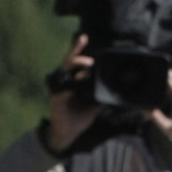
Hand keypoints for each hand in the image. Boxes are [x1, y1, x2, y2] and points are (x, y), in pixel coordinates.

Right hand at [47, 35, 100, 152]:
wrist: (67, 134)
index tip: (84, 38)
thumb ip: (102, 94)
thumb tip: (115, 87)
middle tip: (90, 57)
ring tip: (87, 63)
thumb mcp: (95, 105)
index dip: (79, 49)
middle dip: (77, 52)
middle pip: (70, 61)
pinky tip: (77, 78)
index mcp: (75, 81)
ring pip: (65, 68)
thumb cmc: (79, 118)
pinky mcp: (57, 96)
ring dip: (76, 63)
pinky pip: (62, 85)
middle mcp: (66, 80)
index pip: (78, 62)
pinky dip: (70, 81)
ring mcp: (60, 87)